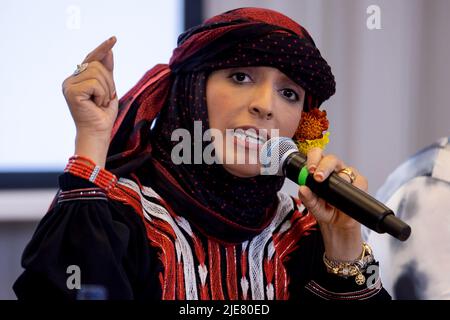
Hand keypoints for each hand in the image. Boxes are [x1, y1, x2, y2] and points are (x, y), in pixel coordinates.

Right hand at [62, 36, 118, 166]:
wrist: (97, 133)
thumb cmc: (103, 115)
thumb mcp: (109, 89)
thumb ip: (107, 71)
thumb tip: (109, 50)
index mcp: (78, 78)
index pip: (92, 58)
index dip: (103, 49)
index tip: (114, 39)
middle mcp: (70, 80)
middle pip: (98, 64)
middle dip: (109, 82)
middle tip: (104, 99)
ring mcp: (69, 85)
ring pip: (98, 73)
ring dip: (106, 90)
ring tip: (100, 103)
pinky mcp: (72, 91)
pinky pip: (95, 83)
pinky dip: (102, 95)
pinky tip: (96, 105)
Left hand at [297, 147, 366, 259]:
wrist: (339, 224)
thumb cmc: (325, 210)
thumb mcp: (313, 207)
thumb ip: (307, 198)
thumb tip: (303, 189)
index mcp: (320, 169)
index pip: (316, 155)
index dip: (313, 158)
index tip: (310, 169)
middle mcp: (334, 169)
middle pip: (331, 159)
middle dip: (324, 166)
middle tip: (318, 177)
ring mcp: (348, 175)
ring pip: (346, 170)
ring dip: (340, 179)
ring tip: (333, 194)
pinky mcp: (360, 183)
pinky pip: (359, 182)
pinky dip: (354, 188)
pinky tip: (348, 196)